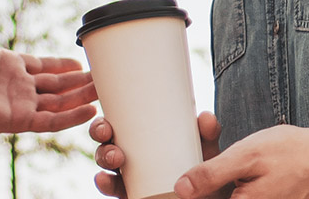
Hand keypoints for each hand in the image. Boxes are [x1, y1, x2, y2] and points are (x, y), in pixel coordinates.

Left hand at [0, 0, 97, 134]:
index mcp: (9, 66)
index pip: (43, 66)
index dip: (62, 65)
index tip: (81, 62)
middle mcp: (18, 86)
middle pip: (57, 85)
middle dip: (79, 82)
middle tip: (104, 76)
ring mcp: (19, 104)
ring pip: (59, 102)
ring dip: (81, 97)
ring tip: (104, 91)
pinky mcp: (17, 120)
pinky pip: (50, 120)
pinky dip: (70, 117)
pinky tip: (90, 111)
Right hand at [92, 111, 220, 197]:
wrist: (209, 194)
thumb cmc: (201, 167)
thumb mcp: (205, 148)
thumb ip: (207, 134)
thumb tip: (205, 117)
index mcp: (140, 138)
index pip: (115, 127)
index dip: (103, 124)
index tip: (107, 124)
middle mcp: (130, 156)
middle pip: (105, 143)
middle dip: (99, 136)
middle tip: (108, 135)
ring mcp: (129, 178)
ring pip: (106, 166)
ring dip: (103, 158)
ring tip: (115, 158)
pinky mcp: (131, 194)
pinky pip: (113, 188)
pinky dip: (104, 183)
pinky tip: (104, 178)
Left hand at [173, 123, 308, 198]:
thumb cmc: (293, 155)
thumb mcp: (246, 158)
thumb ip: (212, 174)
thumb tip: (181, 190)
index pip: (200, 197)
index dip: (189, 175)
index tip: (189, 145)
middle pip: (207, 189)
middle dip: (202, 154)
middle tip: (205, 125)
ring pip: (218, 182)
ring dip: (212, 153)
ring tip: (211, 125)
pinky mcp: (256, 195)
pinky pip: (232, 180)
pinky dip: (227, 159)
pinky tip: (227, 137)